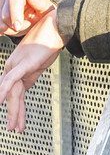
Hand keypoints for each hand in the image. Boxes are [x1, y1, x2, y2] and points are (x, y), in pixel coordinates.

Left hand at [0, 12, 63, 131]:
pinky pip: (11, 81)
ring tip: (14, 126)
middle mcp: (13, 67)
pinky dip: (4, 92)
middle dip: (14, 114)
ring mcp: (17, 65)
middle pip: (12, 95)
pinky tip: (0, 102)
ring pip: (12, 92)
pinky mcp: (24, 63)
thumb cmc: (51, 39)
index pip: (15, 93)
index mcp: (17, 68)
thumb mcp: (41, 60)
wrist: (58, 25)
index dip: (16, 109)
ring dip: (13, 111)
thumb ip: (32, 71)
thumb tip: (27, 83)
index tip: (17, 122)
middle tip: (15, 129)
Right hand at [1, 0, 54, 36]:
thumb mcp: (47, 9)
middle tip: (23, 28)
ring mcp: (2, 0)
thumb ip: (40, 3)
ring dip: (7, 28)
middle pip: (5, 13)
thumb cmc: (42, 12)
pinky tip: (9, 28)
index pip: (14, 1)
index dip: (15, 15)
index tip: (18, 27)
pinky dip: (1, 29)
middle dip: (13, 25)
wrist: (36, 15)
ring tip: (18, 27)